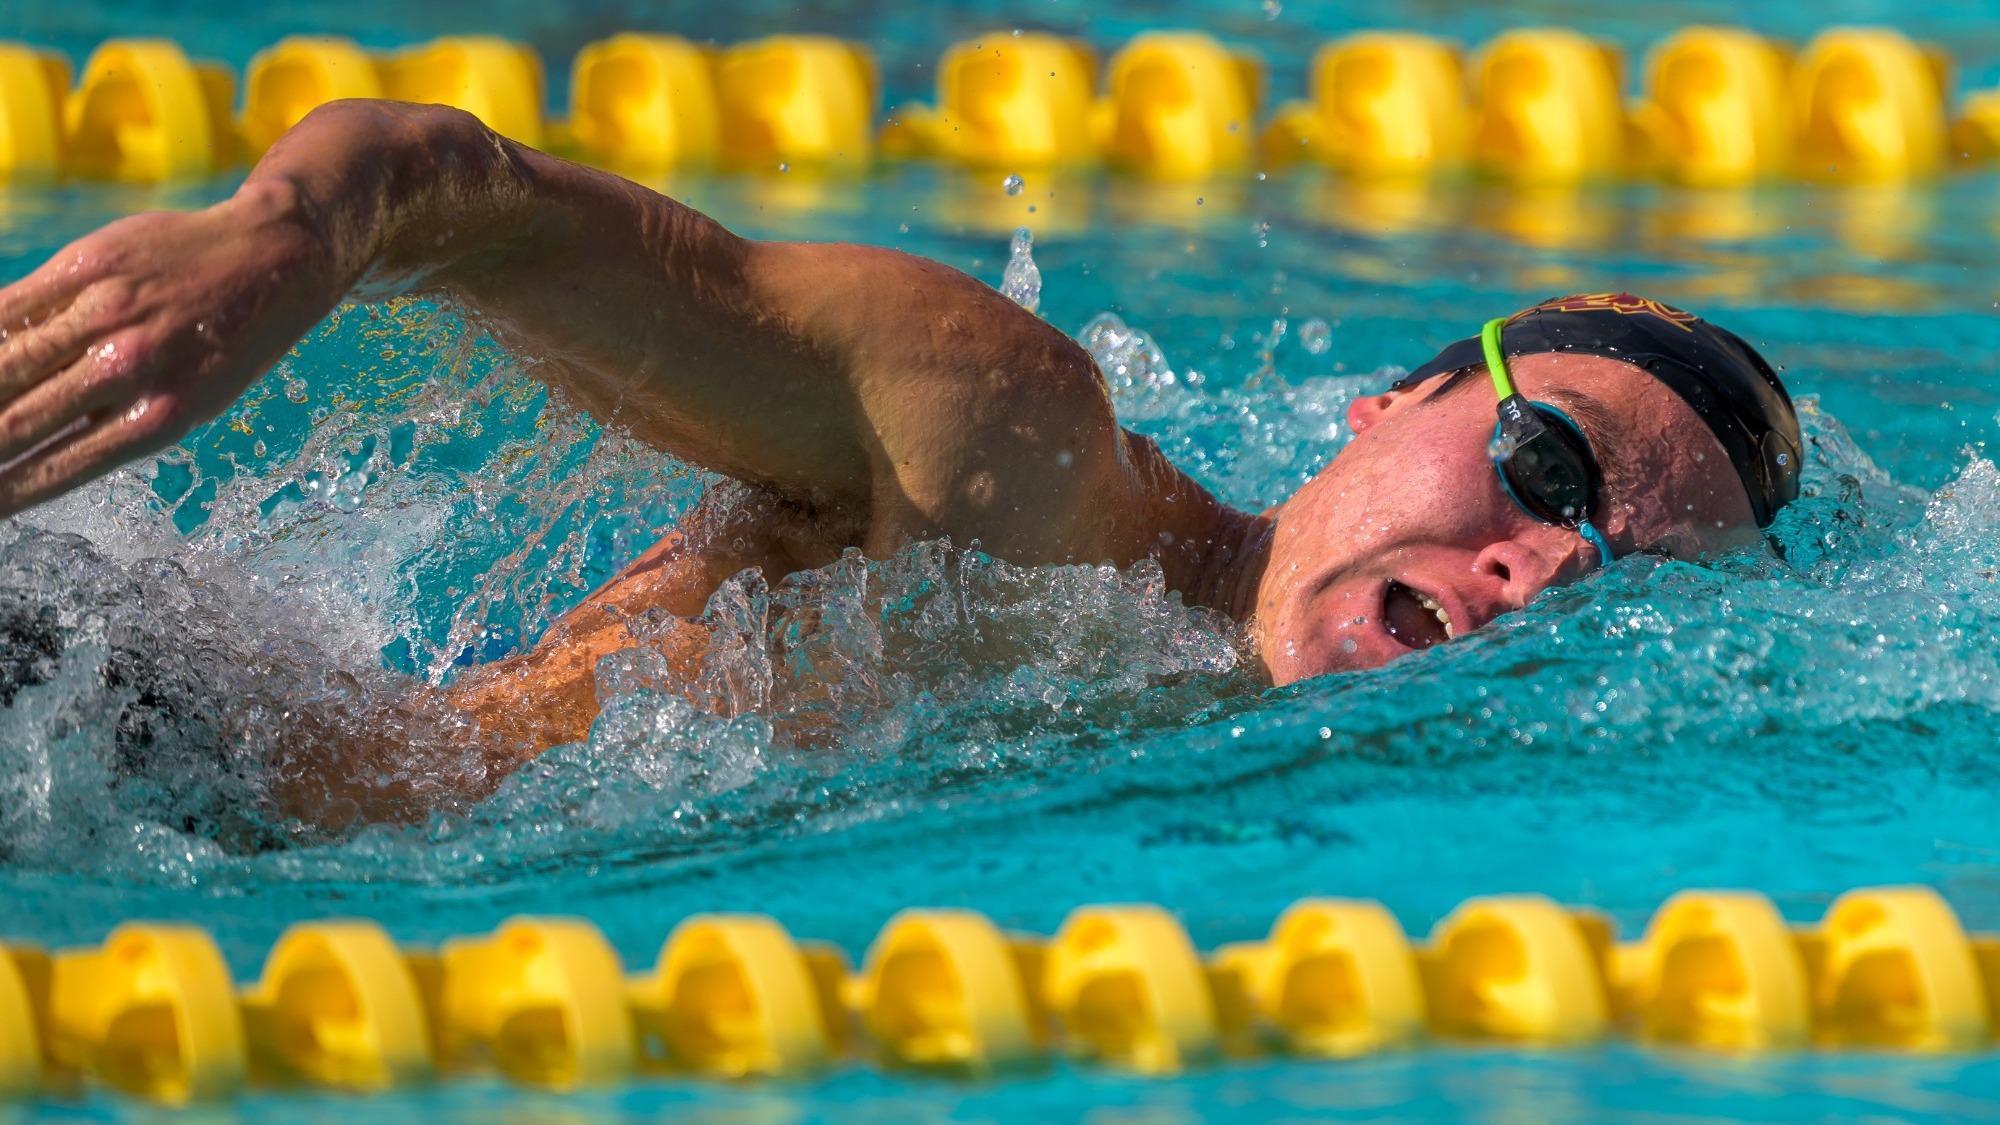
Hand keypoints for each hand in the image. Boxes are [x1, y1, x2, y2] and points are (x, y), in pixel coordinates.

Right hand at [0, 180, 344, 516]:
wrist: (273, 258)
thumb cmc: (228, 342)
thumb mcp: (189, 401)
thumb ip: (110, 421)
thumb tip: (26, 447)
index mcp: (155, 420)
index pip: (51, 471)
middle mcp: (126, 371)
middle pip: (11, 424)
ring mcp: (103, 315)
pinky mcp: (84, 266)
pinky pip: (8, 306)